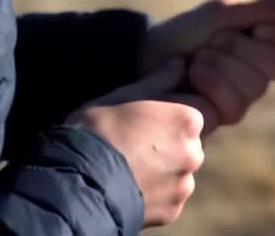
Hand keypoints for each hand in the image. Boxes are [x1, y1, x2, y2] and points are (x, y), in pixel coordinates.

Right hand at [67, 58, 206, 227]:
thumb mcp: (126, 95)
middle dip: (170, 143)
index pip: (196, 111)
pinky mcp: (173, 210)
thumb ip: (160, 79)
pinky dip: (155, 193)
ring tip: (131, 167)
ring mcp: (184, 183)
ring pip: (180, 172)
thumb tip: (180, 63)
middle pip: (190, 143)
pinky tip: (130, 185)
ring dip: (164, 169)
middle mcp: (195, 151)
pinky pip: (169, 197)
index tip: (149, 120)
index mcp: (189, 118)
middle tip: (136, 144)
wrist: (78, 181)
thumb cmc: (100, 130)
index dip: (172, 115)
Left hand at [141, 0, 274, 135]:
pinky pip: (234, 104)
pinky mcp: (225, 117)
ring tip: (199, 58)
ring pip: (256, 85)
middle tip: (218, 40)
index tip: (260, 27)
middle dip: (243, 47)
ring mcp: (246, 96)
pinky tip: (193, 78)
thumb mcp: (225, 12)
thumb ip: (267, 8)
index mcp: (270, 40)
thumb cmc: (188, 32)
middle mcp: (264, 70)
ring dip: (220, 64)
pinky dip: (208, 83)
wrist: (146, 57)